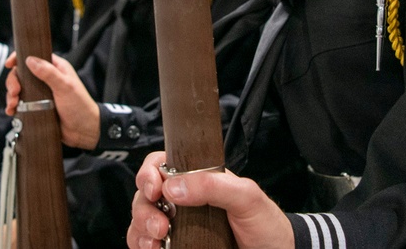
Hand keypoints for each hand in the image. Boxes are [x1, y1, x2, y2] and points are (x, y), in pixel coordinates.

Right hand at [5, 53, 99, 149]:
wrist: (84, 131)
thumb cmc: (80, 106)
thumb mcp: (65, 87)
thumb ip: (49, 73)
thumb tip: (30, 60)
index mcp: (55, 68)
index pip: (34, 57)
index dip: (19, 58)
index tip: (9, 64)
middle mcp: (46, 79)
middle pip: (21, 74)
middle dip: (13, 82)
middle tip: (14, 92)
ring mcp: (40, 94)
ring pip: (19, 89)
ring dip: (11, 95)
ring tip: (13, 104)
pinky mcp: (36, 107)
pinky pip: (20, 104)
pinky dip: (13, 106)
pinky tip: (12, 111)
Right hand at [127, 152, 294, 248]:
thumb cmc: (265, 225)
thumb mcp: (246, 196)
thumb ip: (213, 185)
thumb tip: (174, 185)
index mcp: (197, 179)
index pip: (161, 165)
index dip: (149, 173)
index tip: (154, 188)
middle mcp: (182, 201)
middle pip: (145, 195)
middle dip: (144, 208)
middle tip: (160, 225)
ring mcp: (177, 226)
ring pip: (140, 220)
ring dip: (140, 229)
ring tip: (156, 241)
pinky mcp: (175, 247)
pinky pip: (145, 244)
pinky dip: (141, 245)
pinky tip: (152, 248)